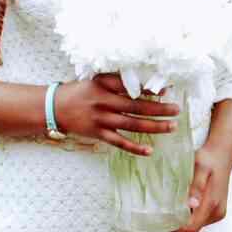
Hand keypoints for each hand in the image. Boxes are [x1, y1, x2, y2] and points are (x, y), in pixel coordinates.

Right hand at [54, 73, 179, 155]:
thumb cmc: (79, 92)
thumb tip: (146, 86)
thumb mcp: (96, 80)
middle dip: (159, 109)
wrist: (54, 107)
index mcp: (104, 84)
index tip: (168, 90)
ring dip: (154, 126)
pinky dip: (134, 147)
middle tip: (177, 110)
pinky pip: (119, 142)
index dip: (151, 89)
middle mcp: (103, 101)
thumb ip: (118, 82)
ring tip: (171, 126)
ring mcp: (101, 119)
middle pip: (136, 106)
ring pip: (132, 124)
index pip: (131, 86)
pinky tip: (149, 151)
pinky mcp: (98, 134)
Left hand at [169, 145, 231, 231]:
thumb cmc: (208, 159)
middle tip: (162, 214)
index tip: (162, 221)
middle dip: (177, 226)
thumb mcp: (200, 167)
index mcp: (212, 204)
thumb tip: (192, 205)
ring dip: (183, 221)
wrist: (222, 156)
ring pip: (196, 225)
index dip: (176, 230)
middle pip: (192, 229)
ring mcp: (218, 213)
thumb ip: (196, 186)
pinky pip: (200, 220)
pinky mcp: (217, 211)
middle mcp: (216, 212)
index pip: (191, 228)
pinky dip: (190, 216)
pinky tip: (182, 205)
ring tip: (170, 208)